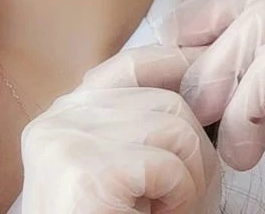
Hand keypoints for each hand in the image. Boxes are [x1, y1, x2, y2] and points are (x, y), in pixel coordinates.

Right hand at [19, 45, 221, 213]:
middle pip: (167, 101)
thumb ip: (142, 127)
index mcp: (64, 117)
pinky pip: (169, 164)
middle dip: (195, 153)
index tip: (208, 81)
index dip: (177, 67)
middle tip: (181, 200)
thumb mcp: (124, 170)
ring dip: (190, 180)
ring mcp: (66, 141)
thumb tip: (200, 86)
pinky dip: (179, 198)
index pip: (130, 66)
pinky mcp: (85, 172)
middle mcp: (57, 119)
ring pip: (177, 128)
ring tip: (162, 212)